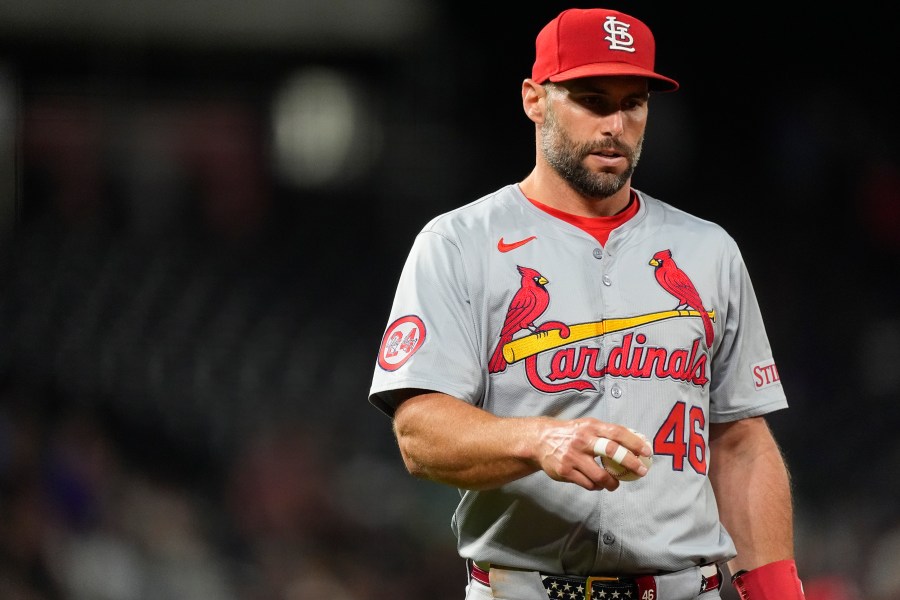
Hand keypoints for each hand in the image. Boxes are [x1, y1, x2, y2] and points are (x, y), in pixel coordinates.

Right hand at [533, 418, 652, 490]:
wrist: (541, 440)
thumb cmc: (571, 433)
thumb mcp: (587, 426)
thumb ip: (607, 433)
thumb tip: (635, 442)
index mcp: (591, 427)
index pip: (617, 433)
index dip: (634, 442)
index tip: (647, 452)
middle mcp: (582, 440)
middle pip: (611, 451)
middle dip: (630, 462)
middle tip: (641, 471)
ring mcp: (573, 457)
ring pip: (600, 476)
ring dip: (612, 483)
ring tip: (614, 484)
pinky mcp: (565, 471)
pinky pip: (588, 484)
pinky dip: (596, 486)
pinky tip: (596, 483)